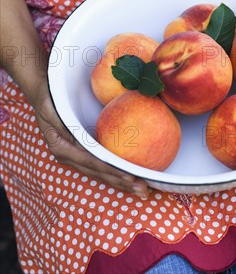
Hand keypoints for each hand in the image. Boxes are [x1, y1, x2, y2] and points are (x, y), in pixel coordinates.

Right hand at [31, 77, 150, 198]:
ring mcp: (75, 156)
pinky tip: (129, 177)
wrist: (44, 94)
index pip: (91, 162)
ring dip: (120, 181)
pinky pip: (100, 164)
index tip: (129, 176)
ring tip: (140, 189)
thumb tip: (82, 140)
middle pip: (98, 172)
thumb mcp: (52, 109)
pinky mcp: (81, 152)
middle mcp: (69, 156)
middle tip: (142, 189)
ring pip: (100, 172)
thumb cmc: (49, 98)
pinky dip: (114, 172)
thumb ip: (63, 125)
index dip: (111, 170)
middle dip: (121, 182)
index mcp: (61, 147)